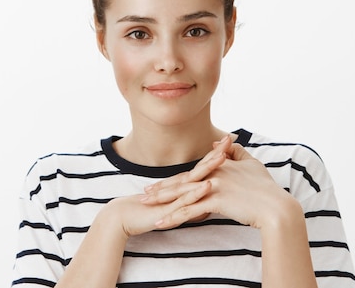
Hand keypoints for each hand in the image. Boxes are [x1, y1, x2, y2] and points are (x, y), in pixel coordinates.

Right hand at [100, 149, 228, 237]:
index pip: (203, 167)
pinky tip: (208, 185)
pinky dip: (197, 192)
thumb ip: (189, 203)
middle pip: (201, 167)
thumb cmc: (147, 212)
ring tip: (223, 155)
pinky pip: (186, 200)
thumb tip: (206, 203)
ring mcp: (175, 196)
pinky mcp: (169, 208)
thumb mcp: (173, 206)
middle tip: (230, 138)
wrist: (124, 216)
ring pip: (194, 179)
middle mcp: (180, 187)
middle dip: (216, 153)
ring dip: (209, 167)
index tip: (230, 140)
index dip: (216, 153)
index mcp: (183, 186)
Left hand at [141, 136, 299, 229]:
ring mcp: (215, 186)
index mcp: (219, 166)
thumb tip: (220, 141)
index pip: (192, 174)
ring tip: (146, 206)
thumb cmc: (265, 188)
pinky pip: (189, 211)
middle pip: (182, 182)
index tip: (159, 184)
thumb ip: (235, 151)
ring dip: (162, 202)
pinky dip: (173, 217)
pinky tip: (160, 223)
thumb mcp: (251, 163)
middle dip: (161, 189)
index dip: (175, 180)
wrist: (276, 207)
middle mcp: (214, 174)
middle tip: (144, 194)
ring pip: (182, 195)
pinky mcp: (217, 200)